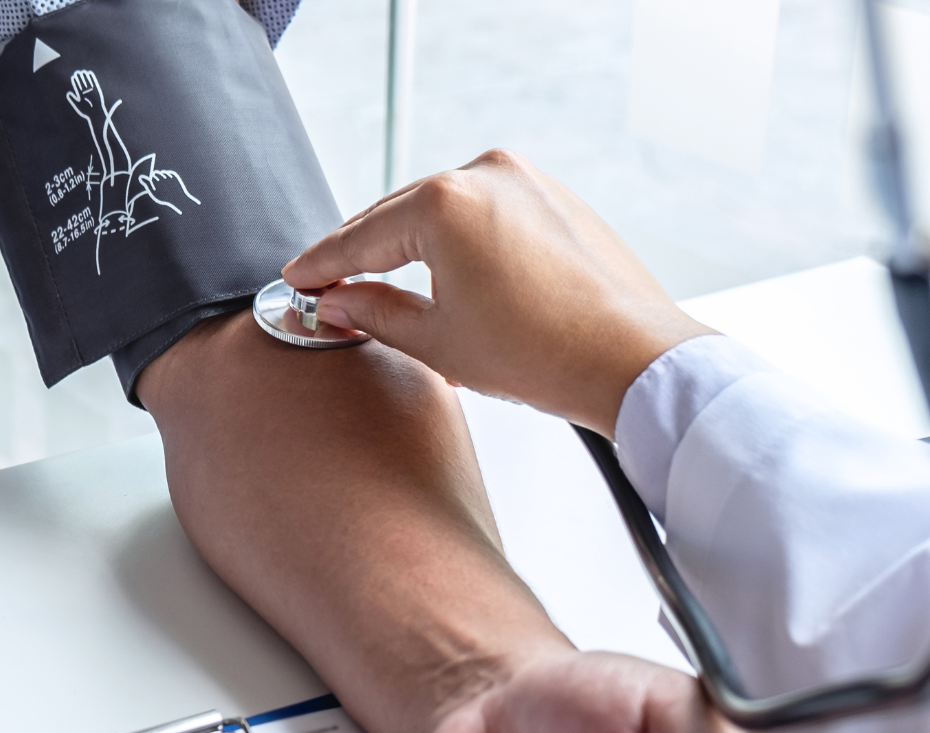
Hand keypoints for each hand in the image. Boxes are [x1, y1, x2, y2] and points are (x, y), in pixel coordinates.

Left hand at [65, 70, 109, 123]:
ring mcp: (91, 91)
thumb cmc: (86, 111)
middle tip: (77, 72)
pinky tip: (89, 73)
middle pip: (82, 84)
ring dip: (85, 77)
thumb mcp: (78, 104)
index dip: (75, 82)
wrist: (95, 113)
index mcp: (81, 96)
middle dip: (80, 78)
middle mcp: (86, 93)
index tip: (73, 77)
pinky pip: (94, 83)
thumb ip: (73, 99)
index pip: (77, 87)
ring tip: (83, 71)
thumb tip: (68, 93)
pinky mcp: (97, 90)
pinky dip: (92, 78)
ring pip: (88, 82)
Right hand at [282, 149, 711, 434]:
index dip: (321, 265)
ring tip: (382, 289)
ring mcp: (525, 180)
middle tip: (329, 288)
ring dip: (409, 247)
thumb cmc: (545, 353)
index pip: (360, 237)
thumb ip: (374, 311)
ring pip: (441, 212)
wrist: (632, 360)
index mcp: (445, 203)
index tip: (297, 278)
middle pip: (397, 215)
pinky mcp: (554, 197)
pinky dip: (455, 242)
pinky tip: (441, 277)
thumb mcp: (436, 341)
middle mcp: (485, 175)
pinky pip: (484, 213)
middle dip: (363, 254)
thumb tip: (340, 301)